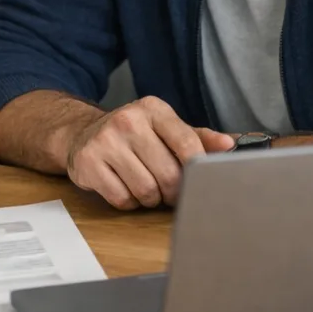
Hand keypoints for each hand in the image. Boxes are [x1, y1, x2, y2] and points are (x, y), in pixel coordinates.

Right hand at [64, 96, 233, 209]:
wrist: (82, 132)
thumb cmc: (134, 134)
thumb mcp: (166, 128)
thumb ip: (198, 137)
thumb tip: (230, 144)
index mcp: (153, 109)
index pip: (187, 143)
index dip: (197, 169)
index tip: (198, 179)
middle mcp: (128, 120)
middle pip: (168, 175)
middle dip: (173, 191)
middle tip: (170, 190)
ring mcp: (105, 141)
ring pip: (146, 191)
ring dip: (151, 198)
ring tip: (147, 187)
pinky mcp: (88, 163)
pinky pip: (122, 199)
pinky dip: (129, 202)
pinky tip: (125, 188)